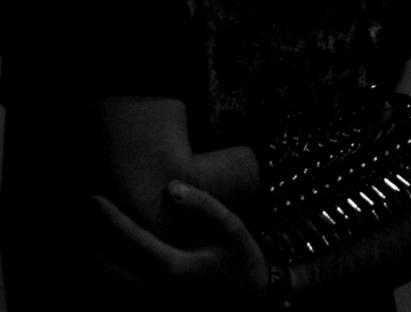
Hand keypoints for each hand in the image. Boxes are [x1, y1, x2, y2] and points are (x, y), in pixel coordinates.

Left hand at [90, 182, 268, 309]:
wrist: (256, 305)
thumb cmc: (243, 261)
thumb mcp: (232, 227)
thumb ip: (202, 205)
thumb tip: (170, 187)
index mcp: (176, 268)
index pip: (131, 240)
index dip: (109, 219)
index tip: (92, 199)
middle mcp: (159, 293)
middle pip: (108, 271)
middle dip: (89, 244)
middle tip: (78, 220)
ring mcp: (156, 311)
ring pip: (110, 291)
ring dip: (93, 265)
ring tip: (83, 239)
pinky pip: (121, 302)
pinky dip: (107, 283)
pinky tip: (105, 264)